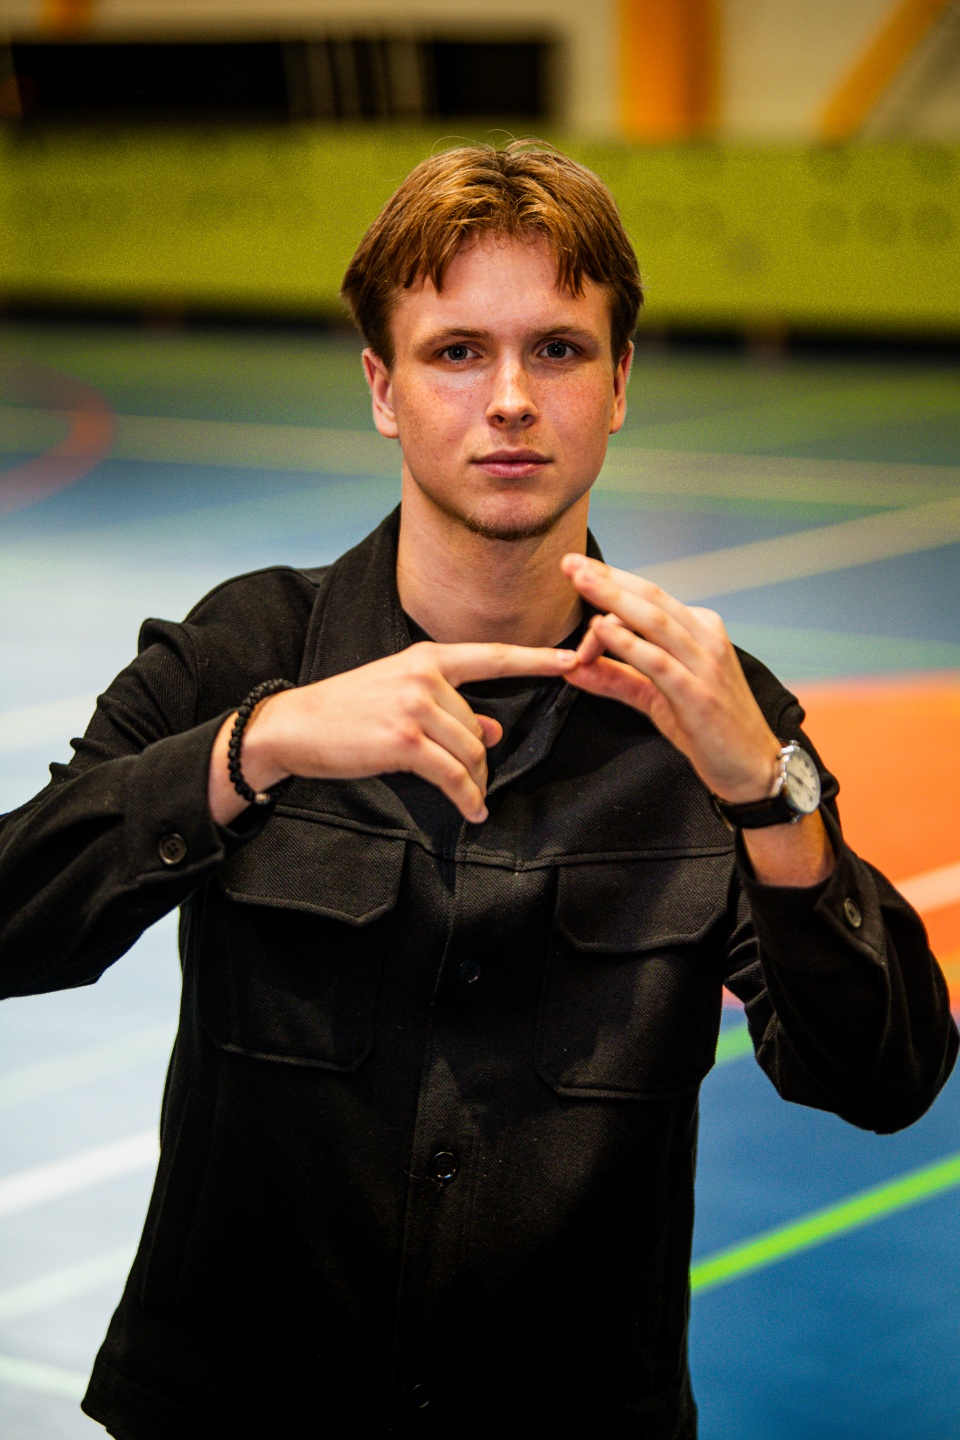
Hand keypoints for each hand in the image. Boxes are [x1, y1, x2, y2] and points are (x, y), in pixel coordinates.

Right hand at [209, 641, 576, 826]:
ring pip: (471, 753)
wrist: (295, 727)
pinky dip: (467, 798)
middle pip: (480, 728)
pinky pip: (453, 775)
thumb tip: (493, 731)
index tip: (575, 658)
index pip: (492, 657)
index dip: (537, 659)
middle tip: (473, 787)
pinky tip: (471, 812)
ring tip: (469, 800)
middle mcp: (425, 676)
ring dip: (474, 784)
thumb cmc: (348, 713)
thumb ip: (450, 709)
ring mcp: (415, 706)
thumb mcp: (400, 697)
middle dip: (480, 764)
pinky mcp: (405, 740)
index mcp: (427, 658)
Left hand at [559, 555, 833, 886]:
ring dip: (613, 600)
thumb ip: (617, 679)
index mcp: (700, 630)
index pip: (650, 597)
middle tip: (570, 563)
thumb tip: (572, 667)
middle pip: (650, 598)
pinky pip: (658, 661)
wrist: (753, 767)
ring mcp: (705, 664)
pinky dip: (628, 643)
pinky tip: (602, 629)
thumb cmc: (708, 728)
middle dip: (608, 579)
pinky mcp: (698, 693)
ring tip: (580, 583)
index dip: (613, 580)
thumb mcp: (656, 698)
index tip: (577, 567)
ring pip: (654, 621)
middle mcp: (706, 638)